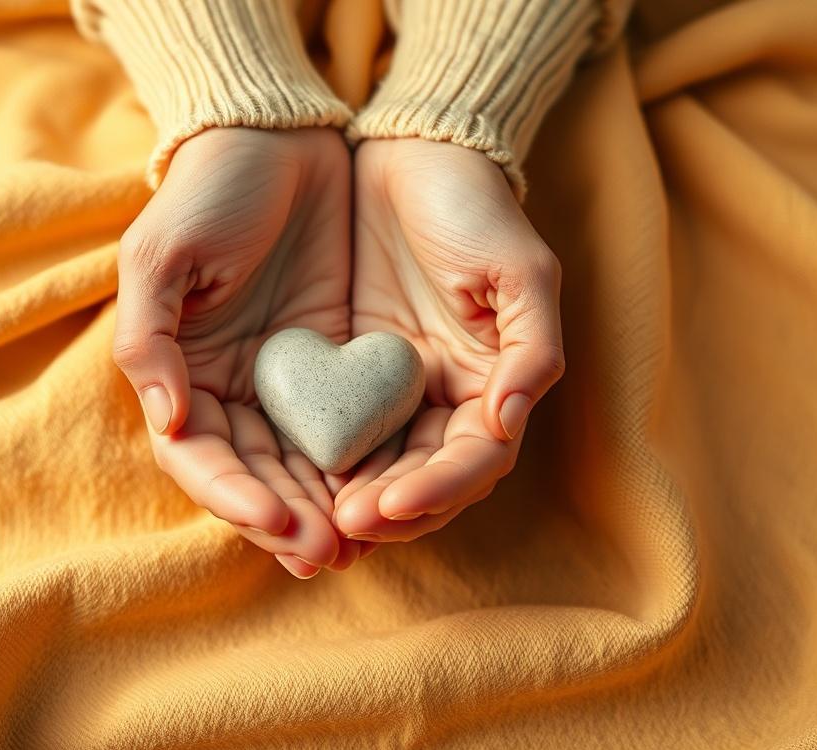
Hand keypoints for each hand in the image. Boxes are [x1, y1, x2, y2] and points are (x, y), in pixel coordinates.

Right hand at [114, 127, 363, 577]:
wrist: (278, 139)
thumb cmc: (209, 191)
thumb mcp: (162, 253)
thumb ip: (151, 338)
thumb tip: (167, 422)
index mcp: (182, 374)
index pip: (199, 456)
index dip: (233, 496)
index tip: (276, 524)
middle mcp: (232, 388)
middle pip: (255, 474)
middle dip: (287, 519)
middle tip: (328, 554)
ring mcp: (286, 381)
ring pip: (303, 464)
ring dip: (325, 508)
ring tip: (357, 544)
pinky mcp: (336, 364)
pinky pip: (349, 426)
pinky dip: (362, 464)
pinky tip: (387, 493)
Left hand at [335, 138, 564, 541]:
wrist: (411, 154)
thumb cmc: (473, 207)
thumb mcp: (520, 268)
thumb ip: (531, 348)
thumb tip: (508, 423)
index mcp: (489, 387)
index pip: (472, 462)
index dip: (437, 492)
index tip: (387, 505)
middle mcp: (442, 401)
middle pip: (422, 482)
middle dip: (386, 512)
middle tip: (338, 529)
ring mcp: (392, 392)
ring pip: (375, 469)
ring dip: (347, 503)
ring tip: (309, 525)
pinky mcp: (344, 374)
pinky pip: (331, 430)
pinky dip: (315, 462)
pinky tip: (285, 481)